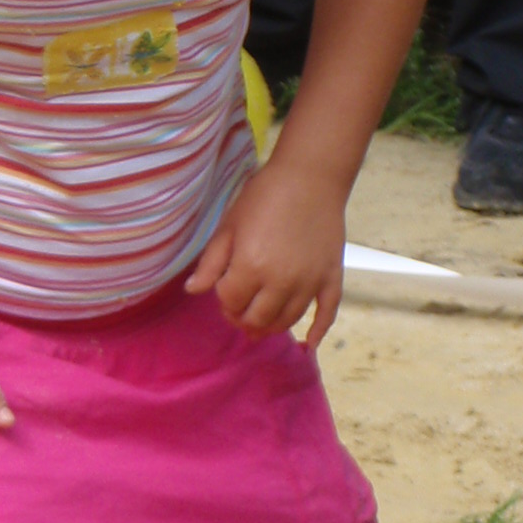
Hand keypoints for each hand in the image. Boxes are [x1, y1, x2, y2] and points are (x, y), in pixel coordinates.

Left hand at [186, 156, 343, 345]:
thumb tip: (193, 290)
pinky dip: (317, 333)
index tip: (225, 287)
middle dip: (243, 319)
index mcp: (251, 268)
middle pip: (257, 320)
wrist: (310, 176)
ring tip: (262, 321)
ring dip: (271, 327)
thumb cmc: (264, 195)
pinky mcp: (329, 280)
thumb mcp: (230, 224)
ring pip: (286, 321)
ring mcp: (308, 285)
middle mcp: (280, 284)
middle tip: (240, 311)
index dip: (224, 299)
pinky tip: (307, 346)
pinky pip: (325, 315)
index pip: (231, 302)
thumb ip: (211, 262)